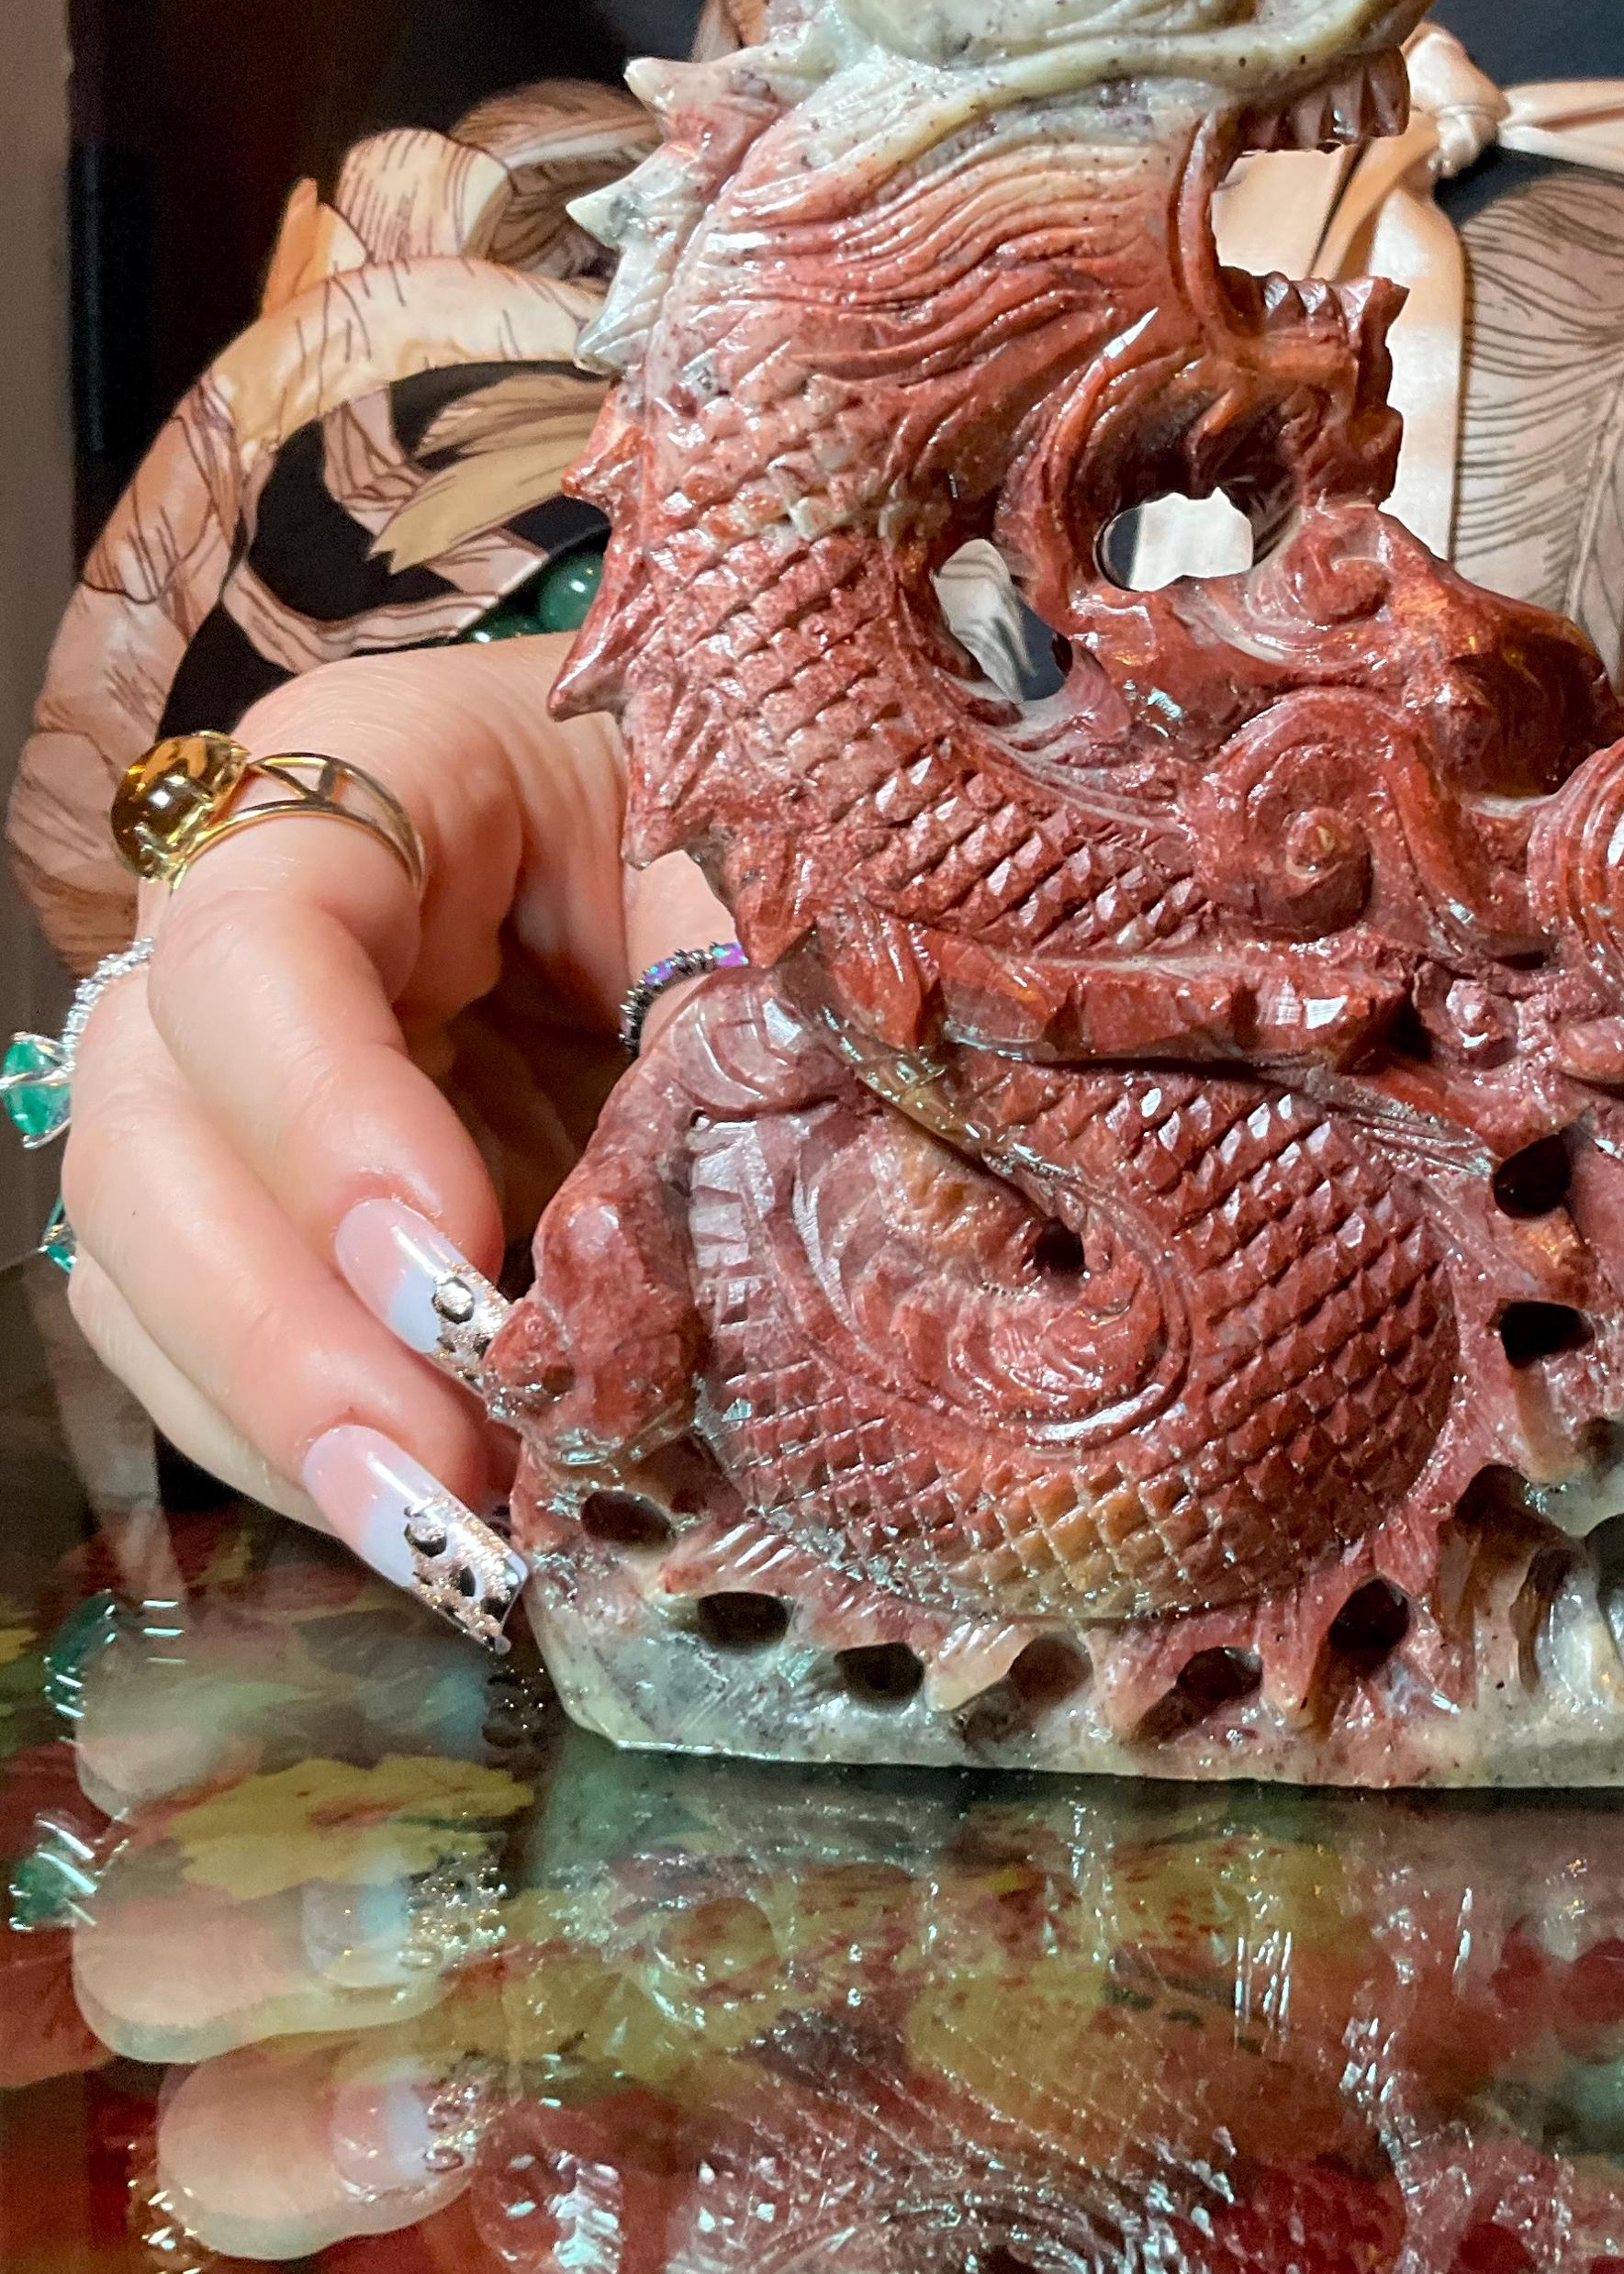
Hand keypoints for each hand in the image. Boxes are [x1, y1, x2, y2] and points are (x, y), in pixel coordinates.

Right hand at [57, 640, 732, 1627]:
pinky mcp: (290, 1188)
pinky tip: (433, 1521)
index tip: (449, 1262)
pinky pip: (215, 1331)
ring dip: (280, 1418)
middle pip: (148, 1124)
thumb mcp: (764, 888)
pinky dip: (307, 1441)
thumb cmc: (779, 816)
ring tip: (443, 1540)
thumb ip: (723, 1029)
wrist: (791, 816)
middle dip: (279, 1321)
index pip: (257, 940)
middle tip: (436, 1462)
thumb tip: (711, 1266)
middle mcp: (261, 915)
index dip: (322, 1115)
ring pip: (143, 1255)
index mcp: (374, 773)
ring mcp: (251, 1060)